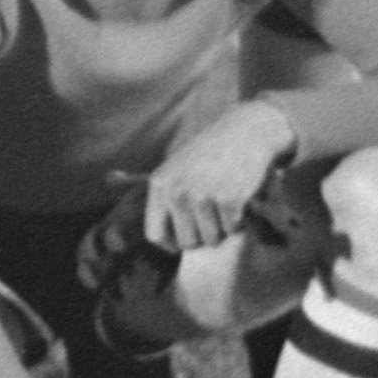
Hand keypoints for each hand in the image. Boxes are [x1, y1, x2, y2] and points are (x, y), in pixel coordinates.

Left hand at [141, 99, 296, 252]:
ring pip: (212, 240)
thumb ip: (163, 195)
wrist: (245, 132)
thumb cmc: (209, 154)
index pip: (155, 235)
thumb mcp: (175, 167)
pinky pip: (233, 230)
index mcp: (159, 185)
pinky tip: (239, 200)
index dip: (171, 245)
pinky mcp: (229, 200)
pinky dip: (239, 222)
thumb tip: (132, 206)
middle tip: (212, 219)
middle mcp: (177, 192)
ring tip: (225, 204)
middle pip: (187, 243)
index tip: (184, 241)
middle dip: (202, 237)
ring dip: (222, 229)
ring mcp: (203, 196)